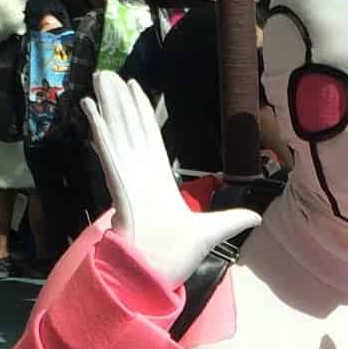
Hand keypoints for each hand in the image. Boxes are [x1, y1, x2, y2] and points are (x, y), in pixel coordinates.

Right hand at [84, 71, 259, 289]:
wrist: (155, 275)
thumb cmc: (176, 256)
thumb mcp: (211, 232)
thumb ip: (231, 219)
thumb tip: (257, 216)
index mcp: (158, 179)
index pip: (149, 136)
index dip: (141, 111)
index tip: (134, 89)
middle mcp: (139, 172)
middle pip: (129, 126)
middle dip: (120, 100)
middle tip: (109, 73)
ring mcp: (126, 175)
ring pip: (116, 131)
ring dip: (107, 104)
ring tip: (99, 77)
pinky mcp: (118, 182)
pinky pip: (107, 150)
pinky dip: (99, 128)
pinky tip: (90, 106)